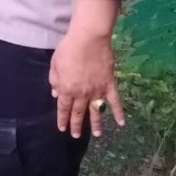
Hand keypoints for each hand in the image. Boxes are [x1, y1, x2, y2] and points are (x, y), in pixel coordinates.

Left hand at [49, 0, 124, 138]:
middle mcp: (82, 94)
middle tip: (75, 136)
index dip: (62, 119)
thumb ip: (54, 80)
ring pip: (96, 111)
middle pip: (78, 112)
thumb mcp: (54, 65)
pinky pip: (115, 101)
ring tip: (97, 135)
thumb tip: (55, 94)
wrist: (88, 39)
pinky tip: (121, 123)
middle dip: (76, 125)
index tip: (62, 128)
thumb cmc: (68, 49)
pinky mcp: (110, 84)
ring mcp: (97, 90)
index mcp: (67, 89)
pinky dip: (118, 112)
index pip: (63, 108)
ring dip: (96, 124)